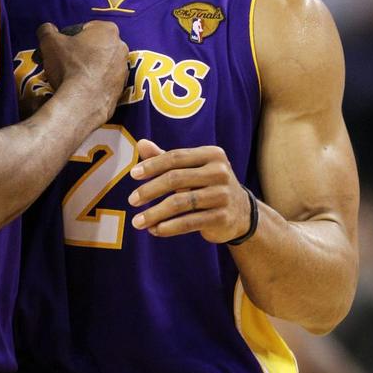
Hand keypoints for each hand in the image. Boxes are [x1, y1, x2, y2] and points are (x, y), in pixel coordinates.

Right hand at [36, 20, 128, 122]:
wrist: (82, 101)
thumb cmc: (69, 66)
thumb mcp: (49, 42)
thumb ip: (47, 30)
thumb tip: (47, 29)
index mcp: (107, 30)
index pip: (84, 28)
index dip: (68, 38)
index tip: (59, 48)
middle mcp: (120, 47)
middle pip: (93, 46)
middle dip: (78, 53)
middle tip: (61, 62)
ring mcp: (123, 69)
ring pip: (99, 64)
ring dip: (85, 68)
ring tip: (68, 77)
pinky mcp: (121, 88)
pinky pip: (103, 81)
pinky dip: (92, 83)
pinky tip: (78, 89)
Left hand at [128, 140, 252, 242]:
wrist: (241, 213)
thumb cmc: (207, 184)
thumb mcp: (190, 168)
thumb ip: (165, 157)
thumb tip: (141, 143)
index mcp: (212, 154)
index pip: (175, 157)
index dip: (152, 165)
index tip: (133, 175)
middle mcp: (220, 172)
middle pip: (176, 179)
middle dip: (149, 190)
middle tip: (131, 200)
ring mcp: (223, 195)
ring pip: (180, 203)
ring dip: (154, 213)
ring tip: (137, 221)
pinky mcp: (222, 218)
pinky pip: (189, 222)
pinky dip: (168, 227)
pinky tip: (154, 229)